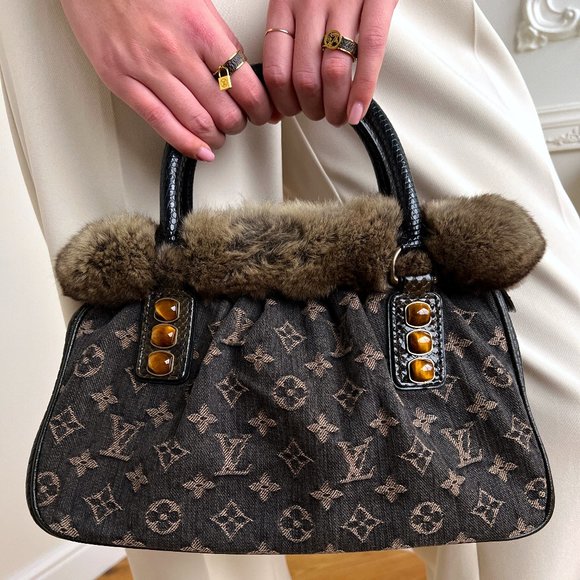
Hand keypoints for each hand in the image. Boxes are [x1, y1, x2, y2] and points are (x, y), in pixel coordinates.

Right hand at [59, 0, 274, 160]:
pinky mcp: (120, 81)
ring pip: (197, 122)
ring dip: (216, 137)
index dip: (260, 107)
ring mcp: (146, 68)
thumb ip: (217, 38)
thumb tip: (240, 72)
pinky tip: (200, 151)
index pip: (245, 85)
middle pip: (224, 109)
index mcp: (200, 28)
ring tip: (220, 136)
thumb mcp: (194, 0)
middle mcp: (176, 51)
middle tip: (240, 123)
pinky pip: (161, 123)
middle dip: (239, 124)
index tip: (263, 112)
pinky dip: (187, 144)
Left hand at [263, 0, 397, 125]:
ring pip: (332, 71)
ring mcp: (344, 1)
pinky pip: (371, 52)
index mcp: (285, 2)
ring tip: (338, 116)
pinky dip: (363, 89)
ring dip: (334, 106)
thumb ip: (291, 30)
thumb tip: (287, 80)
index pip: (275, 69)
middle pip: (303, 77)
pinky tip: (358, 109)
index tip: (289, 112)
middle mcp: (311, 2)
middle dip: (310, 109)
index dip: (282, 102)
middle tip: (318, 116)